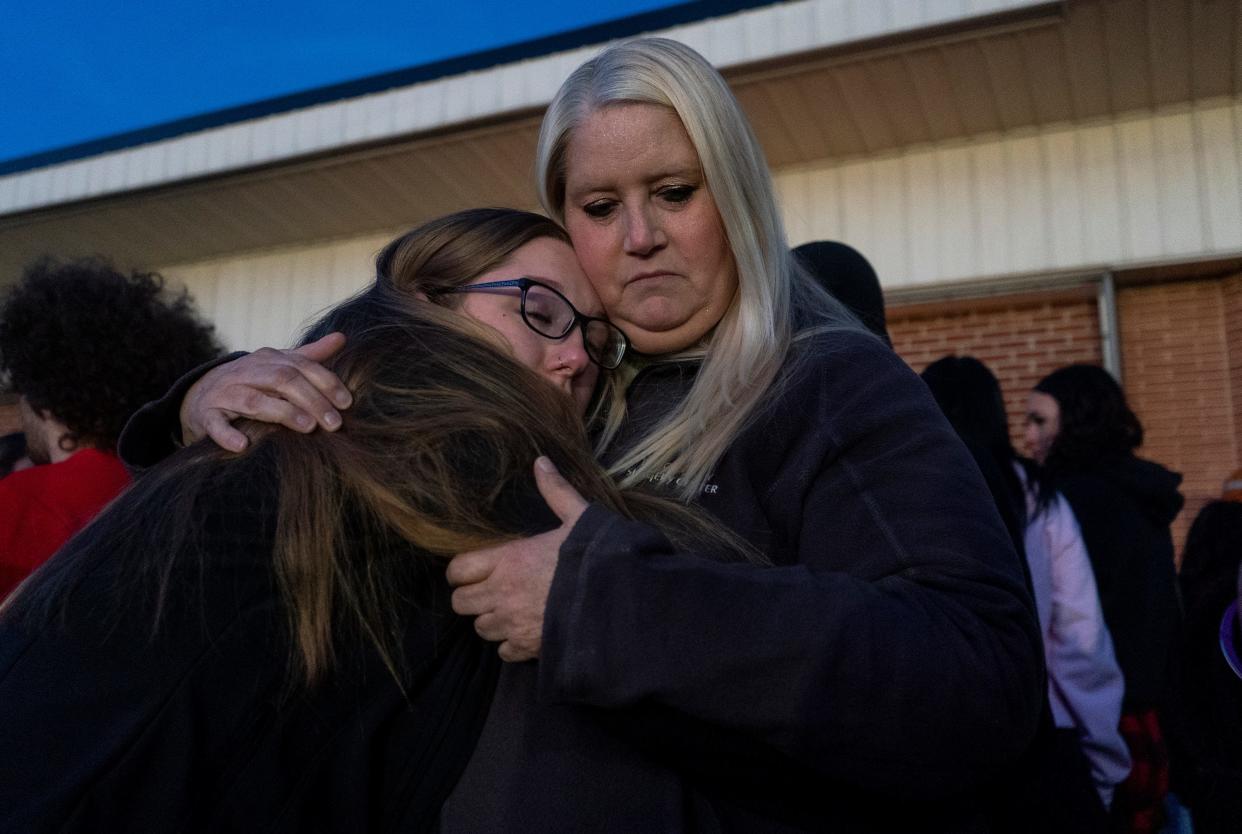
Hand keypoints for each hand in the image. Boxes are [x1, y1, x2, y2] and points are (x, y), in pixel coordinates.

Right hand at [180, 332, 352, 451]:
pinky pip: (215, 423)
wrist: (202, 393)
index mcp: (267, 359)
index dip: (326, 383)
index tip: (347, 403)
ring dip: (282, 412)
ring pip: (253, 400)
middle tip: (334, 423)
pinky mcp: (207, 414)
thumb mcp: (278, 365)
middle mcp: (247, 372)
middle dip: (312, 400)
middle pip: (282, 380)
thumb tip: (341, 338)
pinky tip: (243, 446)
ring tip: (307, 427)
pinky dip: (227, 434)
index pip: (301, 367)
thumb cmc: (251, 381)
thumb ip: (309, 355)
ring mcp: (225, 393)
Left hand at [447, 457, 588, 661]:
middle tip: (489, 591)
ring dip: (490, 620)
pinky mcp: (528, 647)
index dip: (461, 571)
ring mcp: (513, 623)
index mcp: (508, 559)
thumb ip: (555, 491)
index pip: (458, 570)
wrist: (618, 600)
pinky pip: (503, 651)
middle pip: (460, 603)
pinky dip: (509, 644)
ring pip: (480, 628)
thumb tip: (541, 461)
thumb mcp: (579, 517)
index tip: (472, 570)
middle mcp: (502, 593)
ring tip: (508, 611)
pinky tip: (525, 631)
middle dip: (471, 597)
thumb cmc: (596, 556)